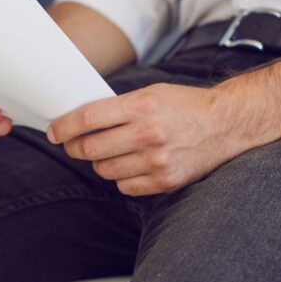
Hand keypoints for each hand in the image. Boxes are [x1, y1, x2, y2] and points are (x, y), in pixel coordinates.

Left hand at [48, 83, 241, 196]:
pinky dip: (121, 178)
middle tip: (74, 145)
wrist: (226, 124)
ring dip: (100, 163)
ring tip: (110, 152)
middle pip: (90, 149)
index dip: (63, 127)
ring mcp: (157, 160)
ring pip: (105, 170)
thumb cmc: (183, 106)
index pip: (87, 119)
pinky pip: (124, 187)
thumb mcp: (149, 94)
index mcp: (141, 106)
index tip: (53, 132)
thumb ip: (116, 108)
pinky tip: (131, 165)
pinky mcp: (166, 181)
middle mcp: (148, 133)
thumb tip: (76, 122)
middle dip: (75, 148)